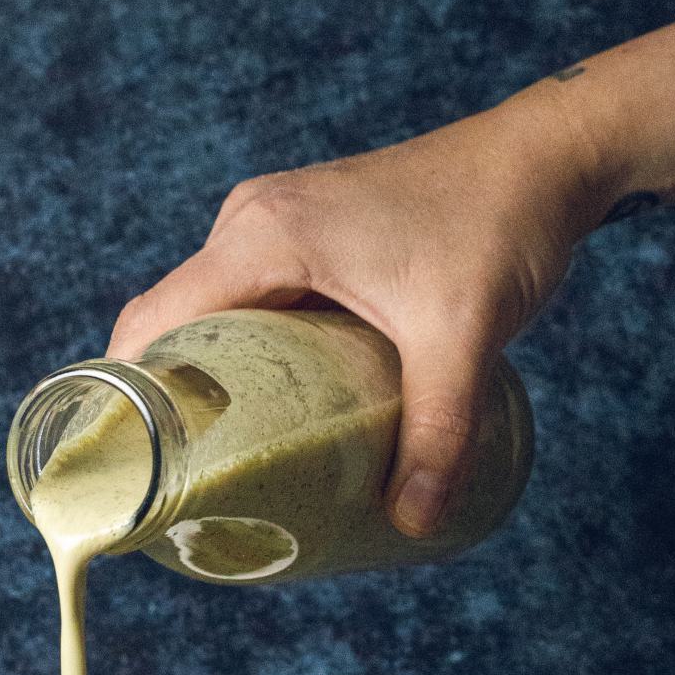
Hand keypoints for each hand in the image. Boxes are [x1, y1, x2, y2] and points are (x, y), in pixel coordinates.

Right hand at [108, 92, 604, 535]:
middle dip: (170, 402)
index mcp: (263, 235)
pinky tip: (278, 406)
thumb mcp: (463, 339)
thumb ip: (437, 433)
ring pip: (212, 313)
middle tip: (186, 482)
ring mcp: (275, 222)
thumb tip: (414, 521)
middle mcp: (251, 221)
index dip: (126, 396)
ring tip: (227, 456)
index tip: (130, 468)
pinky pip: (250, 300)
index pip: (152, 322)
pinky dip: (249, 352)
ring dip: (213, 378)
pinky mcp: (306, 231)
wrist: (548, 154)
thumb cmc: (499, 223)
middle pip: (173, 324)